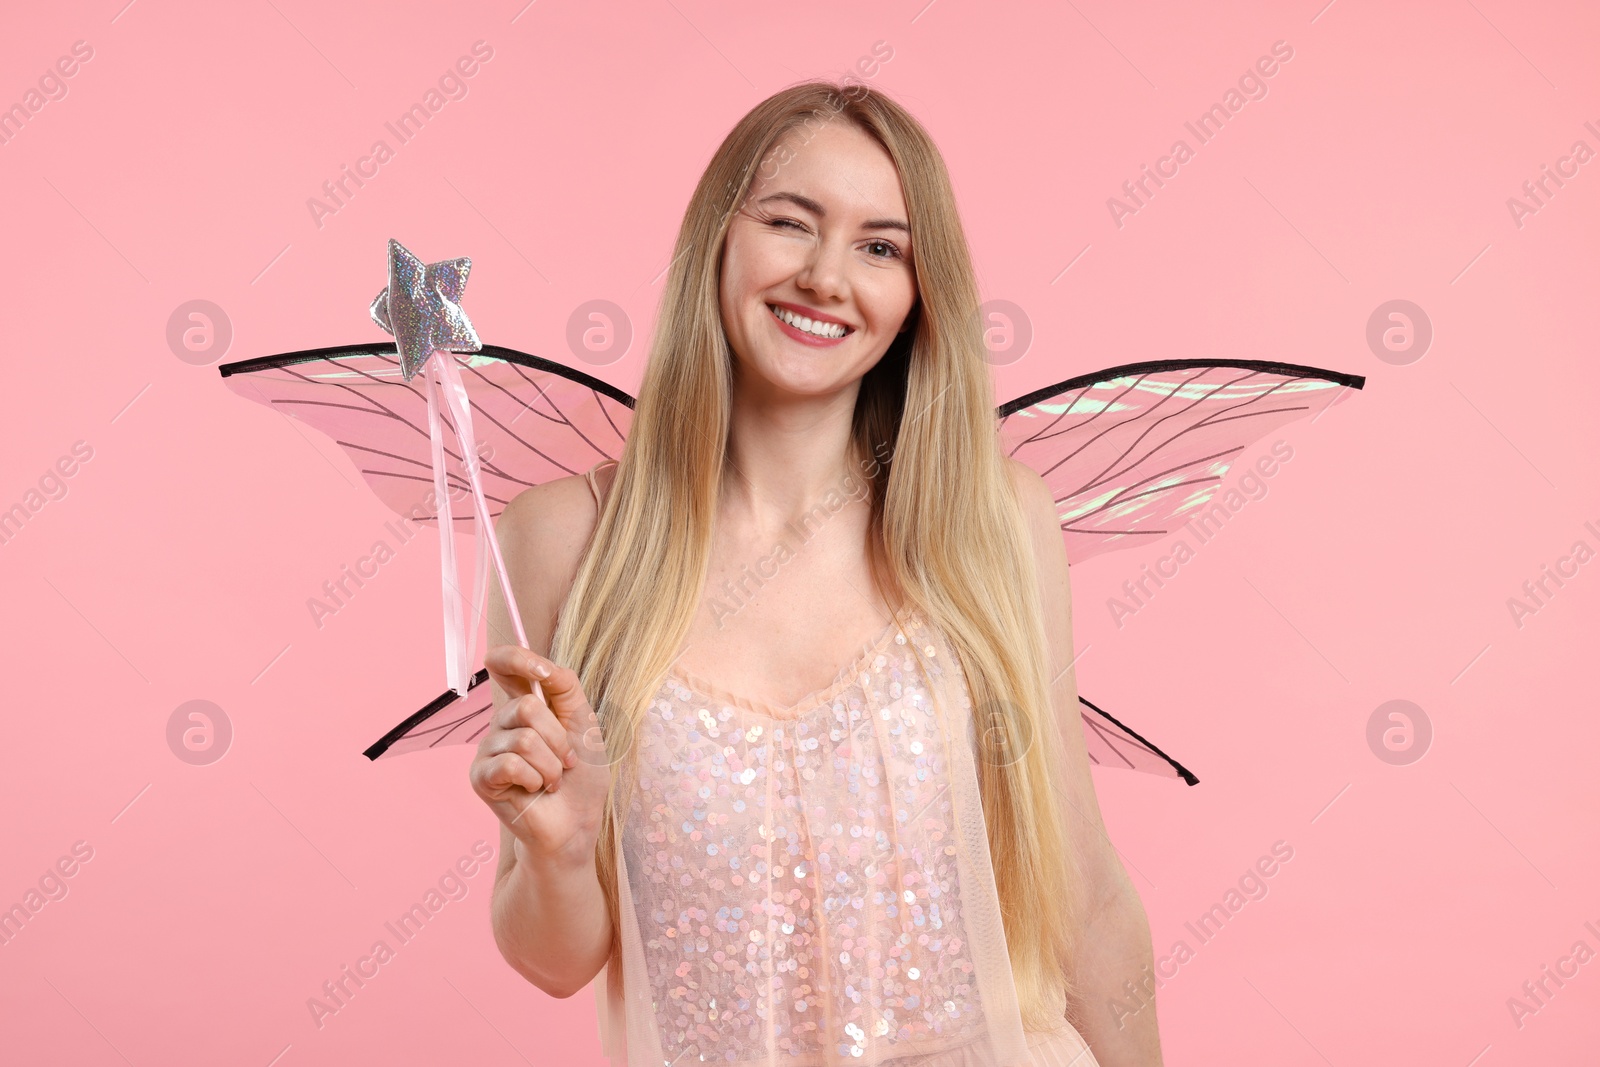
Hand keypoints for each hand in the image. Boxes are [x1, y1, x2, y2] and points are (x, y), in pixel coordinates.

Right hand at [469, 644, 611, 862]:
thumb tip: (543, 666)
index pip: (502, 664)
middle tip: (565, 760)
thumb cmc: (581, 776)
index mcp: (525, 704)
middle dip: (558, 738)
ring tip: (552, 780)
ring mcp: (488, 749)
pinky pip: (510, 763)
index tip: (541, 672)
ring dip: (552, 765)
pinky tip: (535, 790)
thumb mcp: (584, 723)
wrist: (576, 823)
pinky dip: (535, 779)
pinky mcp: (480, 777)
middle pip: (526, 706)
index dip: (515, 658)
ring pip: (524, 739)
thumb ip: (566, 688)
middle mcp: (501, 722)